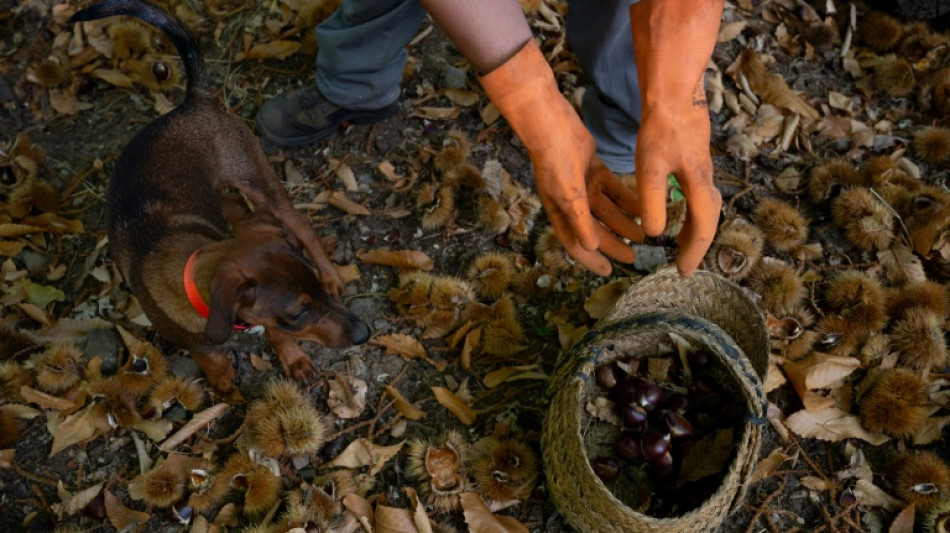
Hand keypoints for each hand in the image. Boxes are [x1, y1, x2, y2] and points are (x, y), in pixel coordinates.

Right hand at [536, 150, 642, 275]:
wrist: (553, 127)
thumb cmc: (556, 163)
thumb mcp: (569, 197)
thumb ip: (581, 223)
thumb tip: (591, 248)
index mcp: (560, 213)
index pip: (575, 243)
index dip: (590, 260)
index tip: (608, 271)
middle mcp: (571, 204)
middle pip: (595, 230)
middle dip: (613, 244)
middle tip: (633, 256)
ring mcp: (583, 187)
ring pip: (607, 211)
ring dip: (623, 223)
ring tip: (642, 235)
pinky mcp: (594, 170)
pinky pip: (613, 191)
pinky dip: (626, 200)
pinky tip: (641, 208)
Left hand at [630, 0, 725, 275]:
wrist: (675, 92)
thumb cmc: (661, 128)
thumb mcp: (650, 167)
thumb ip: (653, 201)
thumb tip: (654, 234)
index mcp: (698, 185)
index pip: (702, 228)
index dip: (694, 252)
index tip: (682, 272)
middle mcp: (706, 179)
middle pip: (708, 220)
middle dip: (697, 244)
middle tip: (682, 264)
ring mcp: (703, 168)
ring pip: (705, 207)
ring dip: (695, 228)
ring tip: (682, 244)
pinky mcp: (696, 159)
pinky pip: (699, 195)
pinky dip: (692, 211)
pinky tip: (678, 211)